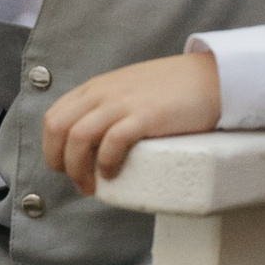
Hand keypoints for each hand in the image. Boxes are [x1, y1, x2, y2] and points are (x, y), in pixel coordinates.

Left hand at [42, 52, 222, 193]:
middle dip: (59, 162)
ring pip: (78, 137)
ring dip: (78, 169)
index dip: (53, 149)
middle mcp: (102, 93)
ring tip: (92, 186)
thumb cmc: (173, 90)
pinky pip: (112, 140)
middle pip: (58, 128)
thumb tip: (98, 144)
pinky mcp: (146, 116)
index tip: (67, 170)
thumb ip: (110, 107)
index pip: (54, 118)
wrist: (211, 78)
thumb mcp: (129, 91)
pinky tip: (111, 175)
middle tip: (79, 183)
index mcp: (96, 88)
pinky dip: (106, 162)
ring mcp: (123, 103)